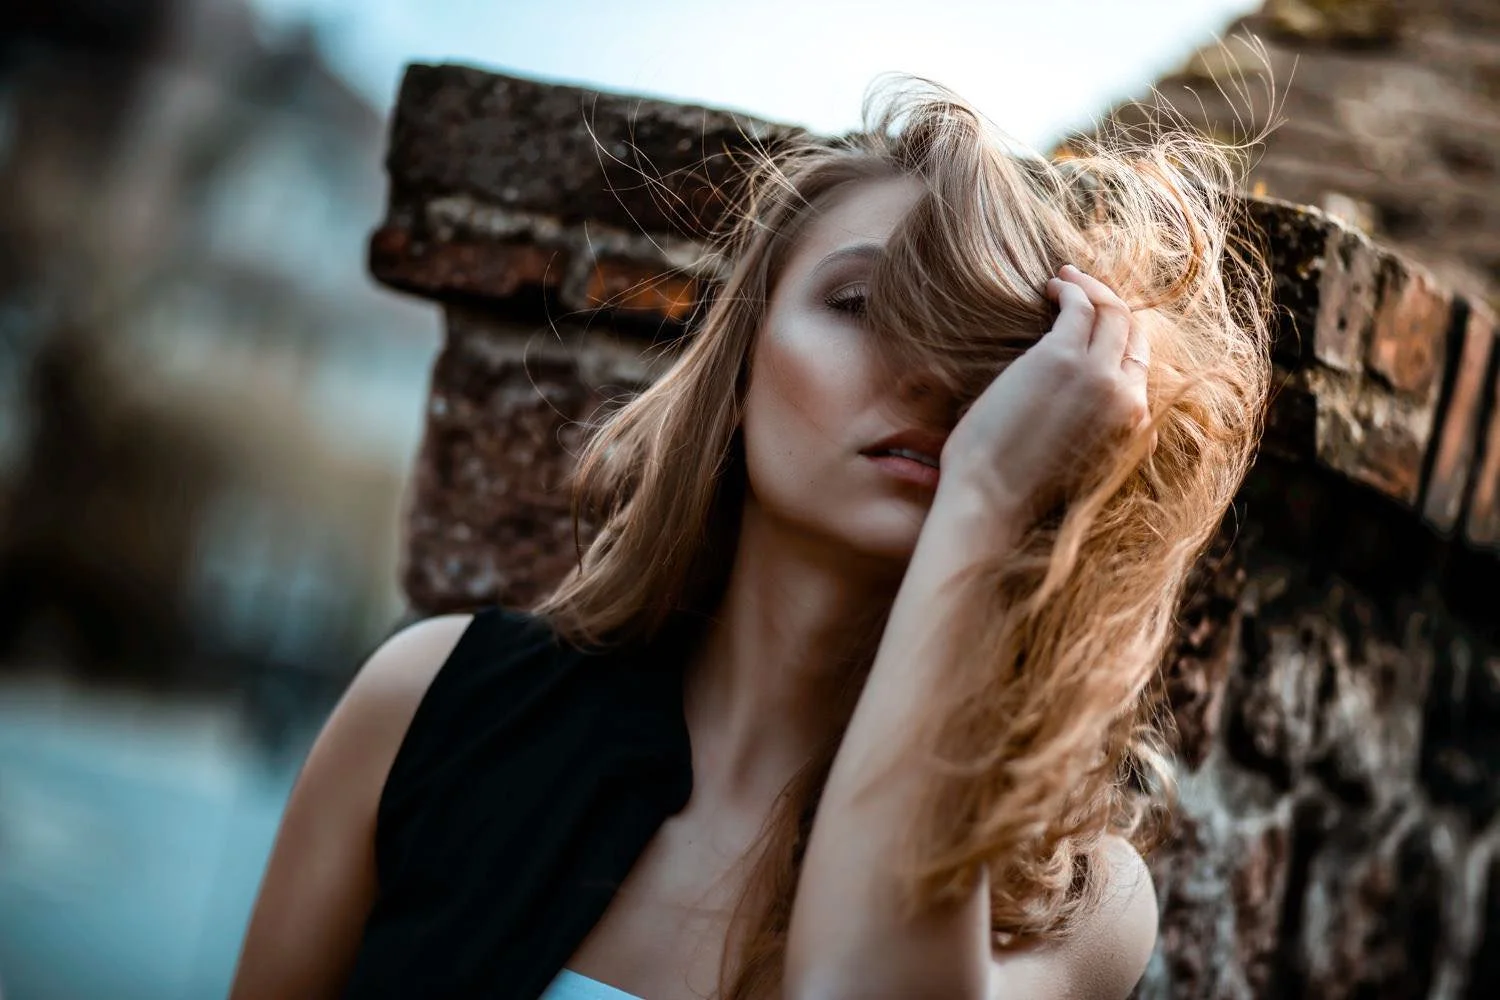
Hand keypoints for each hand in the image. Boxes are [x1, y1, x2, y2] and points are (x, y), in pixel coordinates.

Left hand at [936, 264, 1152, 525]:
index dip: (1121, 335)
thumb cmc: (1019, 490)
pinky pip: (1081, 305)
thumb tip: (1093, 419)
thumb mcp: (1079, 466)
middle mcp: (1129, 397)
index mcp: (1138, 426)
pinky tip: (1051, 286)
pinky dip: (1070, 289)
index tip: (1096, 318)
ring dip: (1090, 287)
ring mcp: (1099, 375)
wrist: (992, 501)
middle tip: (1078, 287)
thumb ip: (1100, 437)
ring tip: (1061, 279)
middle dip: (1109, 302)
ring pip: (1112, 311)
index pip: (1141, 363)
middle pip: (1132, 331)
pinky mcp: (1063, 358)